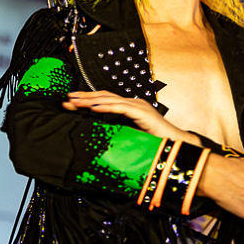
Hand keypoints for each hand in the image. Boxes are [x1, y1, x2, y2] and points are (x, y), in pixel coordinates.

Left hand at [63, 91, 197, 144]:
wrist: (177, 146)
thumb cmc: (156, 145)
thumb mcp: (132, 137)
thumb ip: (119, 133)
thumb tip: (102, 138)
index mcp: (130, 108)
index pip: (104, 102)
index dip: (87, 102)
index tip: (70, 104)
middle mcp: (133, 103)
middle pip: (104, 97)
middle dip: (84, 98)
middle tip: (66, 99)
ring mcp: (138, 106)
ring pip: (109, 100)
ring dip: (90, 100)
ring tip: (75, 101)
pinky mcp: (142, 112)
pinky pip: (120, 108)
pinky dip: (106, 106)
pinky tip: (93, 107)